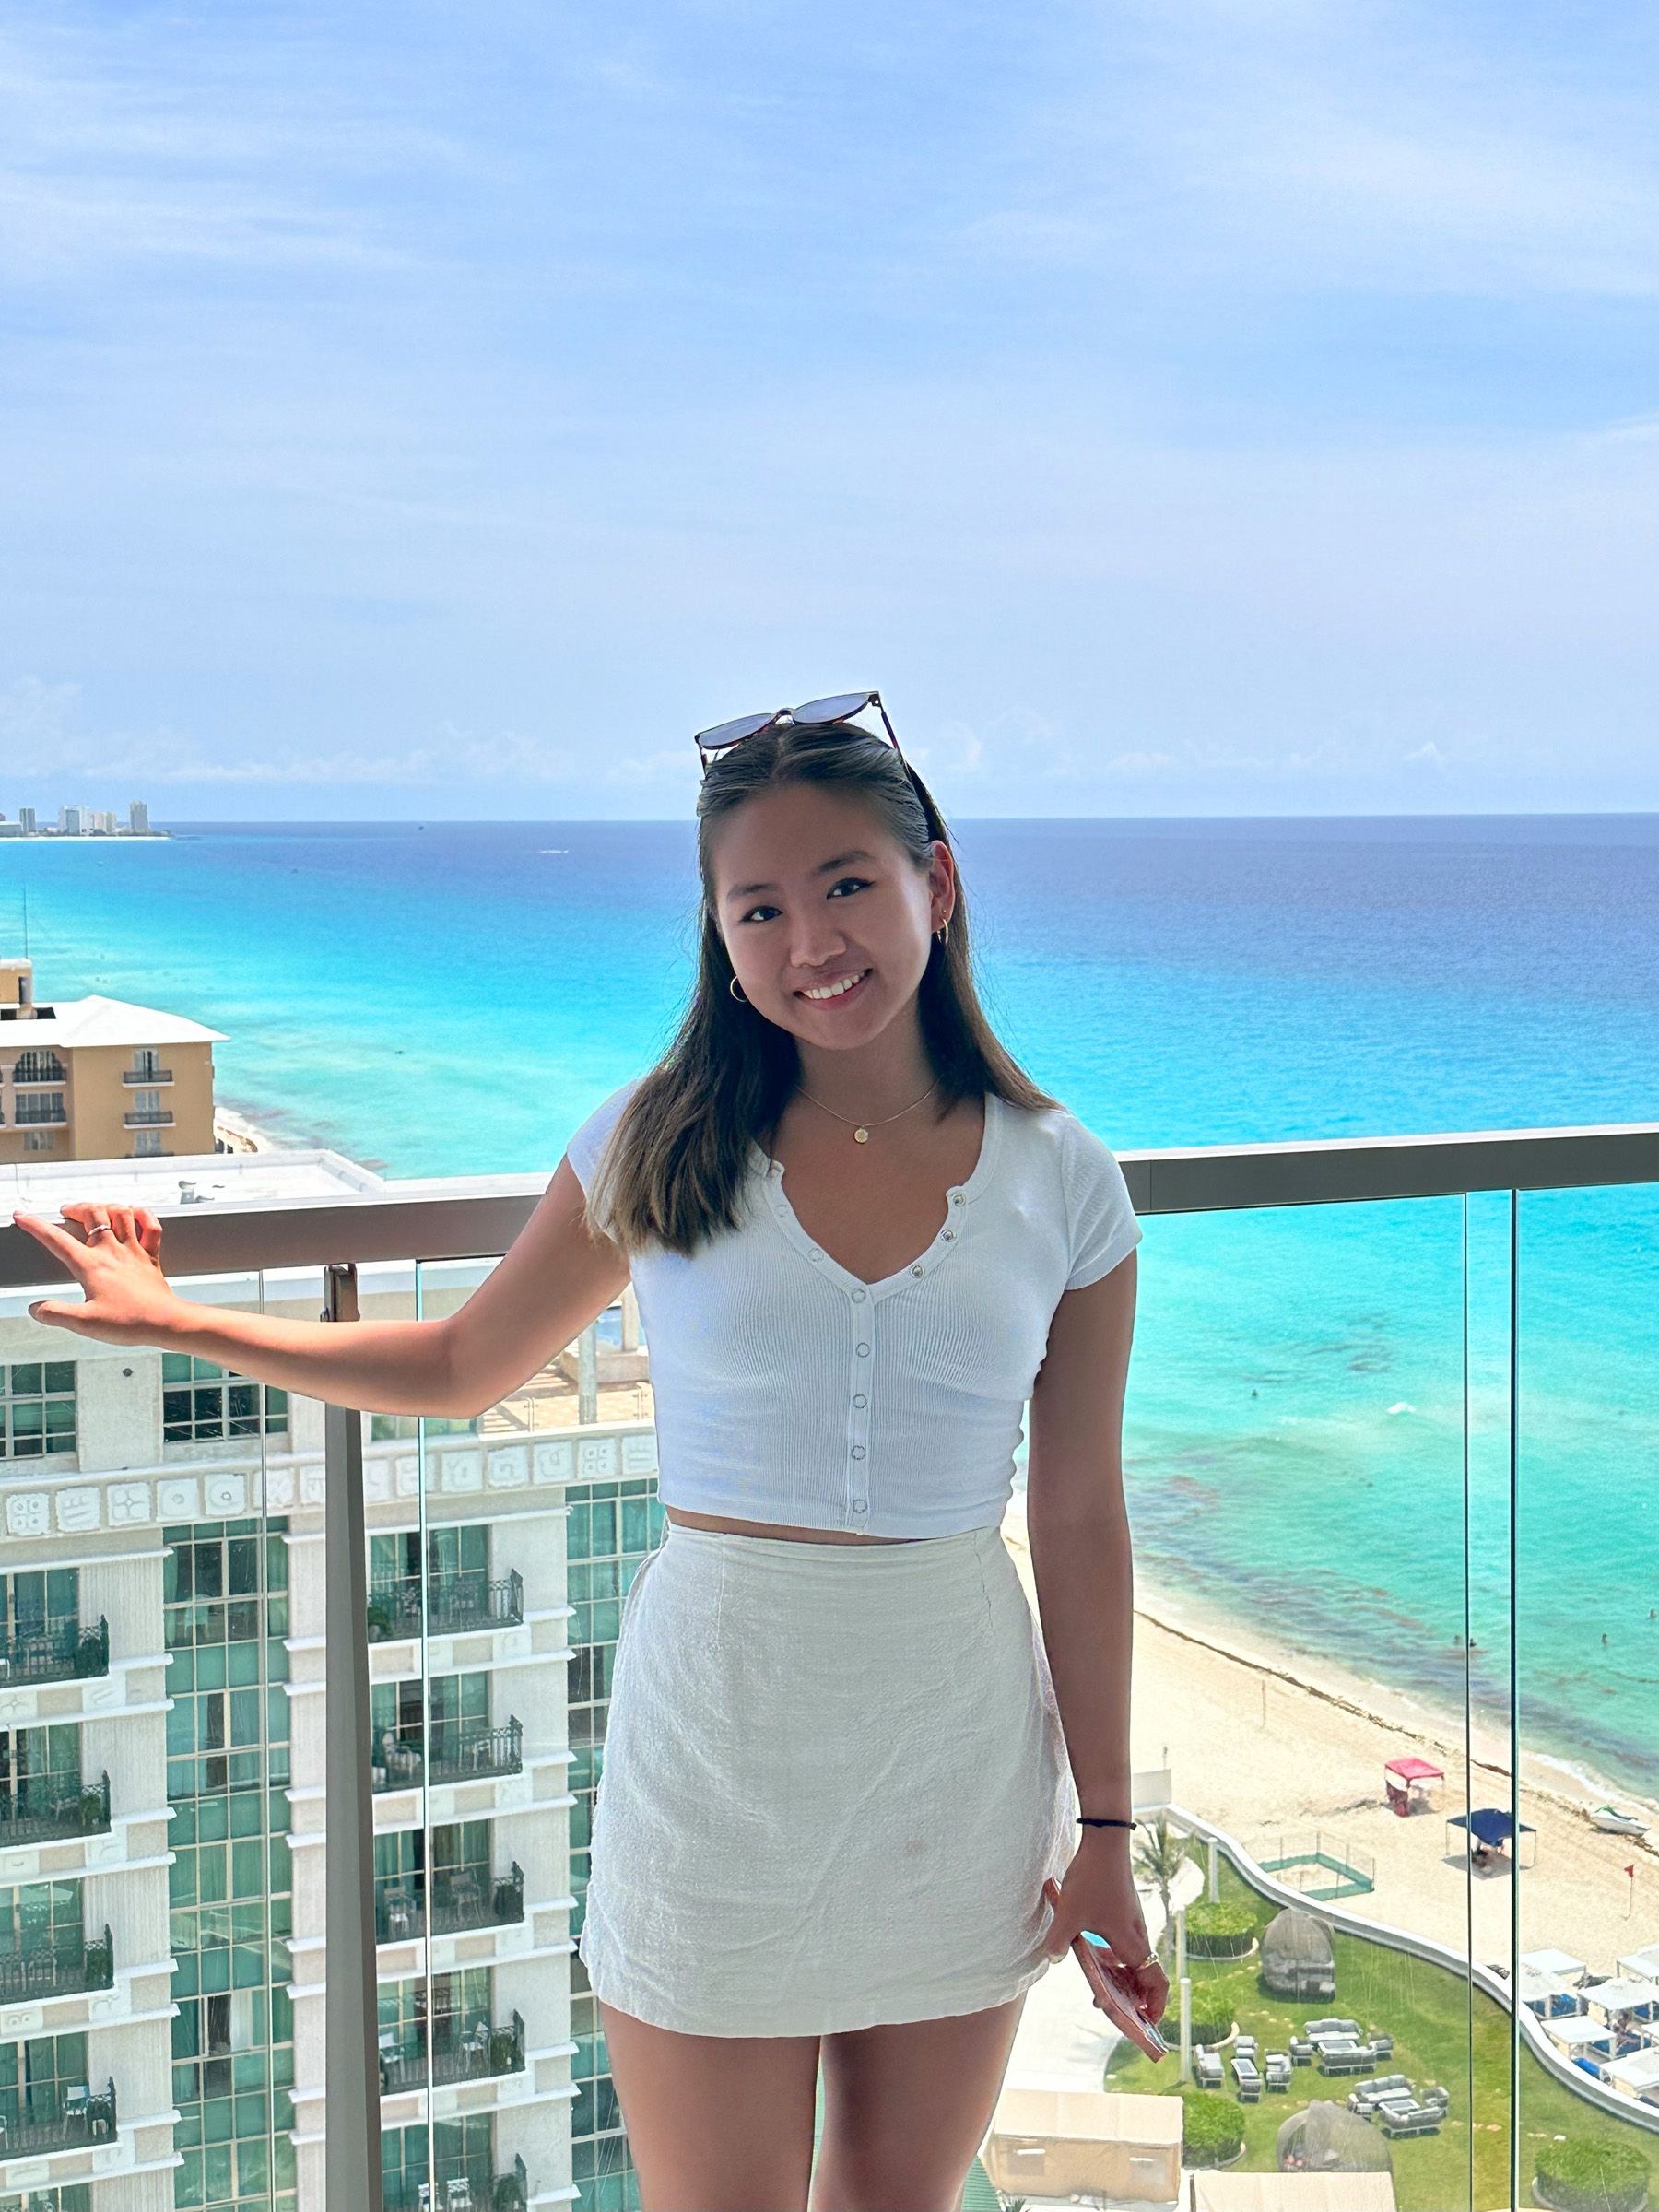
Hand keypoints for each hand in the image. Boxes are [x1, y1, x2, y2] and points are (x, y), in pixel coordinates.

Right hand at [11, 1202, 183, 1345]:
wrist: (166, 1322)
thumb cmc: (128, 1322)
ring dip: (105, 1206)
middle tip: (65, 1212)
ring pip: (120, 1213)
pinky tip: (135, 1213)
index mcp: (91, 1265)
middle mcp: (112, 1252)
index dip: (36, 1226)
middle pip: (93, 1215)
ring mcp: (134, 1251)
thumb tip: (35, 1308)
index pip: (57, 1240)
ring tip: (95, 1209)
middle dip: (76, 1208)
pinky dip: (143, 1215)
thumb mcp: (84, 1323)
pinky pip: (152, 1227)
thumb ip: (56, 1313)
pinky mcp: (151, 1257)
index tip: (22, 1216)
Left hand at [1043, 1831, 1170, 2025]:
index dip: (1156, 2005)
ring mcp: (1133, 1922)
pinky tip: (1095, 1953)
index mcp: (1131, 1942)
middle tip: (1118, 2012)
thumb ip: (1059, 1941)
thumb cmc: (1092, 1879)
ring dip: (1125, 1977)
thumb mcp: (1069, 1914)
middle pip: (1146, 1975)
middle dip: (1136, 1998)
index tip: (1148, 2022)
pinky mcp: (1125, 1911)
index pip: (1156, 1982)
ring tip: (1104, 1988)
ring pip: (1135, 1959)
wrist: (1105, 1842)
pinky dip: (1117, 1957)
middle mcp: (1138, 1935)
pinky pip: (1126, 1943)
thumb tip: (1053, 1960)